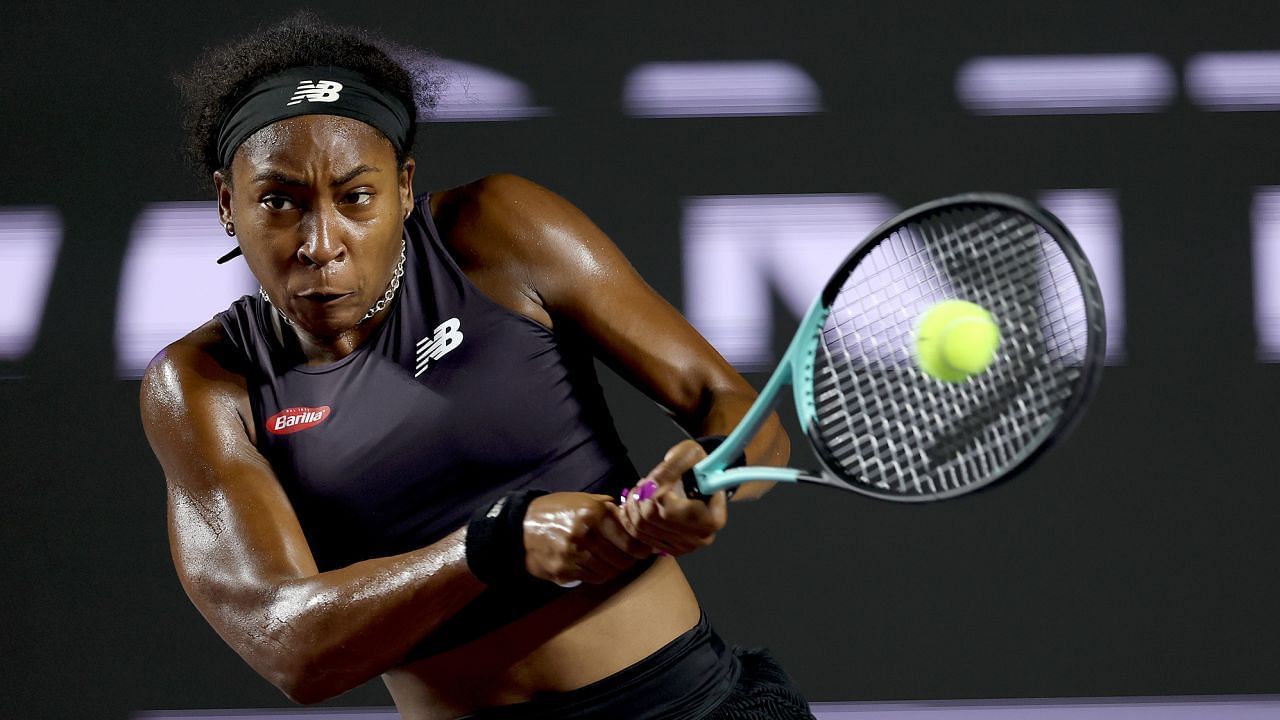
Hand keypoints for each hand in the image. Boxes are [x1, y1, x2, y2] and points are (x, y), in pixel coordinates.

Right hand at [523, 492, 653, 584]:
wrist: (520, 526)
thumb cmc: (556, 510)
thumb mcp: (583, 499)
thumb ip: (608, 508)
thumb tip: (631, 518)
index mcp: (594, 514)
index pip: (629, 541)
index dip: (641, 549)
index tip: (645, 551)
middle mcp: (586, 535)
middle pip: (622, 560)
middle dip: (629, 561)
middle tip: (630, 558)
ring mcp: (574, 556)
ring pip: (609, 572)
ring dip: (614, 569)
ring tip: (612, 562)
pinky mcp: (564, 571)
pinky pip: (593, 579)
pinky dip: (598, 575)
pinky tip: (595, 566)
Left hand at [618, 439, 727, 555]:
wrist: (701, 481)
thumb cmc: (698, 467)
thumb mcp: (690, 454)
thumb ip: (673, 466)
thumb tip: (653, 486)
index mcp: (712, 518)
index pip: (670, 511)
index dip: (655, 493)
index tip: (654, 478)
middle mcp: (700, 537)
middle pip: (652, 518)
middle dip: (641, 495)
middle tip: (645, 482)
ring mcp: (684, 545)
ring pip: (641, 526)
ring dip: (633, 504)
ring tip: (641, 490)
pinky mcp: (669, 547)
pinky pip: (639, 535)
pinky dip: (629, 517)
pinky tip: (633, 503)